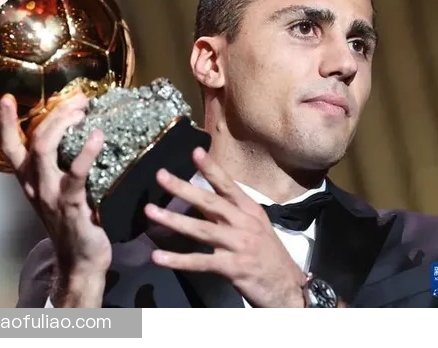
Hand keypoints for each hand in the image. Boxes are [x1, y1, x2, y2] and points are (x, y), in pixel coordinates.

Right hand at [0, 91, 111, 304]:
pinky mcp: (71, 205)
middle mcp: (35, 185)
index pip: (10, 147)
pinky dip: (86, 153)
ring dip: (63, 124)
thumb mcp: (57, 193)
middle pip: (34, 140)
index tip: (6, 97)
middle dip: (54, 113)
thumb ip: (60, 168)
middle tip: (78, 99)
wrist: (78, 262)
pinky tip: (97, 137)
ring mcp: (50, 195)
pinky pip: (75, 175)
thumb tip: (81, 134)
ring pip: (45, 150)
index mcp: (29, 181)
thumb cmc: (72, 222)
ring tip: (82, 109)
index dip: (6, 122)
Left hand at [144, 147, 306, 307]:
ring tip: (150, 212)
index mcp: (249, 210)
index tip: (195, 152)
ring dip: (173, 220)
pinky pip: (201, 262)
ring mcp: (238, 245)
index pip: (227, 185)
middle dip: (183, 188)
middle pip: (209, 202)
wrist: (287, 286)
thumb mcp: (254, 225)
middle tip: (161, 175)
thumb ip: (228, 211)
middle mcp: (243, 223)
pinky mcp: (233, 267)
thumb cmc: (268, 253)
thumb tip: (200, 196)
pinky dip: (178, 260)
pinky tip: (158, 257)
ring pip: (201, 229)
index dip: (212, 169)